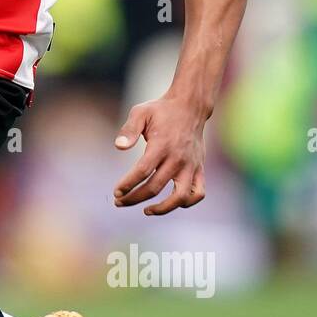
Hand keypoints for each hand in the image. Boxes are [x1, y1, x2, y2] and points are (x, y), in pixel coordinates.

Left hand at [113, 96, 206, 215]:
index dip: (127, 185)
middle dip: (134, 198)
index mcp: (162, 146)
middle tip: (119, 202)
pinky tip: (171, 204)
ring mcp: (191, 166)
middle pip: (155, 187)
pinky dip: (187, 203)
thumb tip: (119, 147)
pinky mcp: (199, 168)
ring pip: (180, 197)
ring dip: (162, 209)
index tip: (116, 192)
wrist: (190, 106)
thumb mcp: (140, 112)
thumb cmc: (161, 110)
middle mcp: (178, 158)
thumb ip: (128, 130)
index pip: (142, 172)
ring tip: (146, 211)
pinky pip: (198, 193)